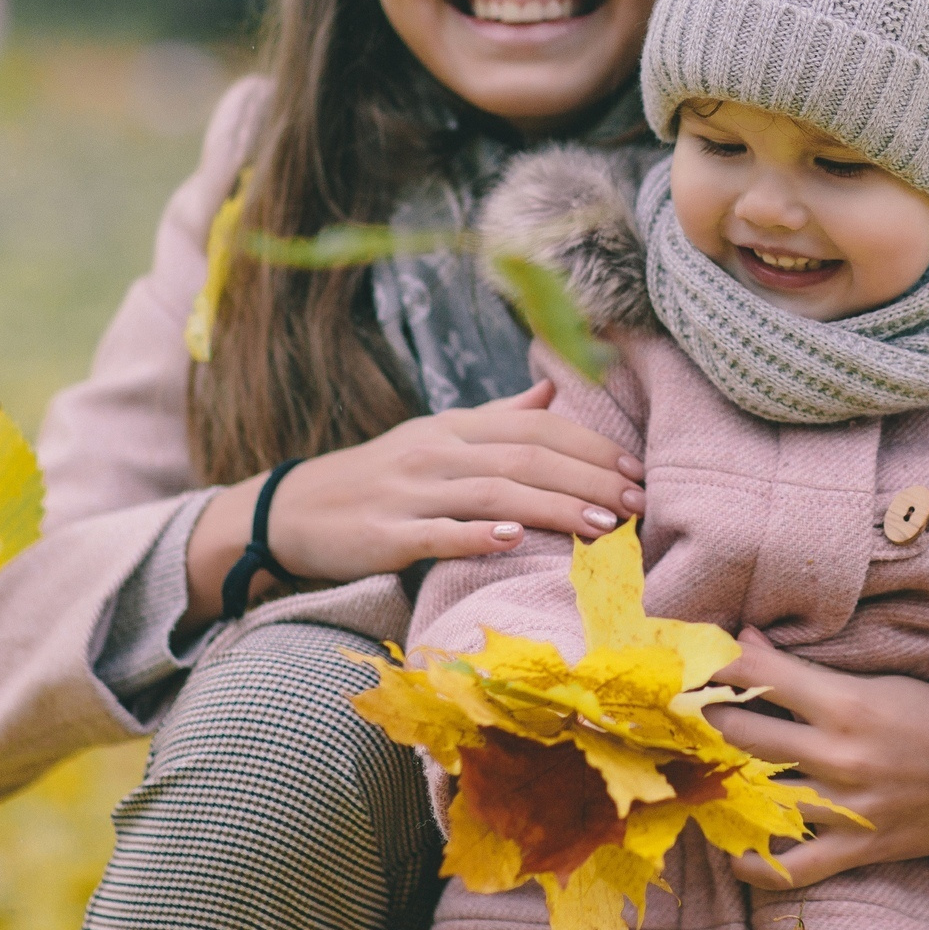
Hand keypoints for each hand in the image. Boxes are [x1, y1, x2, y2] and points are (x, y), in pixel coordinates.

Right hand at [181, 381, 643, 630]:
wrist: (291, 512)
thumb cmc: (377, 477)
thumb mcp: (434, 436)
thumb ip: (495, 418)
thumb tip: (552, 390)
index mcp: (453, 428)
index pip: (534, 427)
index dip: (589, 447)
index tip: (635, 469)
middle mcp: (435, 452)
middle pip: (525, 458)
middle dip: (587, 479)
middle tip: (637, 501)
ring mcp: (408, 492)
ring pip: (492, 493)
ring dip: (552, 507)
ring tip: (601, 525)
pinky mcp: (383, 534)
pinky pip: (436, 533)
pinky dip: (476, 534)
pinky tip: (513, 539)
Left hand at [703, 628, 928, 889]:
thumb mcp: (881, 681)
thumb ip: (807, 670)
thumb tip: (744, 639)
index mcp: (848, 704)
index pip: (761, 676)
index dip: (719, 665)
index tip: (695, 663)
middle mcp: (842, 756)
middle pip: (744, 735)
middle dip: (710, 718)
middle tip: (689, 711)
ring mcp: (848, 808)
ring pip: (760, 798)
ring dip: (725, 781)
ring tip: (703, 766)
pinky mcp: (858, 849)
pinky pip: (792, 869)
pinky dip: (756, 865)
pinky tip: (735, 849)